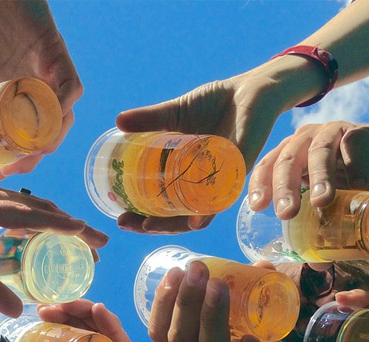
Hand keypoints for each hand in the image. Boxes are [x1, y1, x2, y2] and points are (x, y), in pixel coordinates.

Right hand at [0, 0, 81, 179]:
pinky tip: (46, 117)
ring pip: (63, 113)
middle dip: (35, 153)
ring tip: (31, 152)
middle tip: (15, 168)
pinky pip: (70, 85)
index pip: (21, 132)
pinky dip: (62, 103)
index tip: (0, 172)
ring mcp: (44, 68)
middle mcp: (29, 83)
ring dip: (52, 135)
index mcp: (6, 89)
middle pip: (46, 129)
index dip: (16, 155)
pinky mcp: (54, 49)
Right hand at [0, 181, 108, 317]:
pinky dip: (46, 219)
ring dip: (68, 223)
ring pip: (36, 209)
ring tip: (94, 238)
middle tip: (100, 245)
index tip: (87, 245)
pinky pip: (18, 214)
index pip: (34, 217)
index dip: (62, 228)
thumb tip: (17, 308)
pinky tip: (69, 227)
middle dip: (73, 227)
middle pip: (43, 210)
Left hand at [32, 300, 160, 341]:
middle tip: (46, 309)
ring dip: (84, 310)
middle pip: (84, 325)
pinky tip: (98, 310)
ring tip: (66, 304)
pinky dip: (110, 323)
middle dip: (66, 311)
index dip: (55, 321)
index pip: (68, 335)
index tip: (36, 313)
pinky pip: (121, 340)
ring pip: (101, 326)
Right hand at [115, 75, 283, 233]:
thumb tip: (117, 122)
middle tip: (128, 222)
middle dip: (151, 225)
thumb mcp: (176, 111)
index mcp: (189, 175)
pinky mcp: (241, 169)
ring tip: (150, 225)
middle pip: (178, 217)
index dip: (144, 215)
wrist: (250, 88)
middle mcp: (206, 184)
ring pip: (198, 214)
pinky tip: (195, 219)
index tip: (122, 217)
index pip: (166, 206)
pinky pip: (224, 194)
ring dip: (173, 223)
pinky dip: (209, 209)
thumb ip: (150, 119)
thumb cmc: (215, 103)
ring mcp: (223, 180)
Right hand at [147, 262, 316, 341]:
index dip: (163, 302)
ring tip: (219, 287)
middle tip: (198, 270)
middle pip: (180, 339)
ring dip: (210, 318)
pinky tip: (249, 339)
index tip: (177, 271)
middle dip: (186, 300)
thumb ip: (245, 300)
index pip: (159, 333)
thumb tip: (259, 264)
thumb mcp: (244, 328)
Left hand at [248, 120, 368, 218]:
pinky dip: (358, 170)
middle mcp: (306, 139)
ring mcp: (331, 131)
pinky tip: (362, 188)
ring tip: (320, 202)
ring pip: (318, 151)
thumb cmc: (357, 178)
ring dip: (318, 177)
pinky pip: (354, 147)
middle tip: (285, 213)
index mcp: (291, 154)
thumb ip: (326, 226)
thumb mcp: (337, 202)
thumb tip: (317, 266)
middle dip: (284, 187)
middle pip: (288, 160)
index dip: (259, 184)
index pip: (267, 165)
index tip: (256, 206)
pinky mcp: (360, 131)